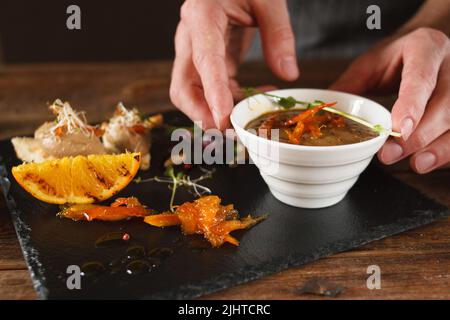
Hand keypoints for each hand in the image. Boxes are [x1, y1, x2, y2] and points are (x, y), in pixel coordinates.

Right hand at [170, 0, 298, 129]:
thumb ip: (279, 34)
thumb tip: (287, 75)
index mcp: (202, 15)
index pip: (204, 59)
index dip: (212, 92)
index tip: (224, 118)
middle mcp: (190, 37)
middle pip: (183, 87)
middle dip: (203, 115)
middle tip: (232, 132)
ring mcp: (194, 51)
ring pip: (192, 94)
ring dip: (217, 114)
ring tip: (250, 120)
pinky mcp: (206, 60)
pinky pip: (211, 89)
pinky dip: (230, 102)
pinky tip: (255, 99)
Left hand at [331, 28, 449, 173]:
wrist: (427, 49)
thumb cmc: (397, 57)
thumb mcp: (371, 63)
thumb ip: (350, 84)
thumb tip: (325, 110)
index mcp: (425, 48)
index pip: (421, 77)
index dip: (412, 105)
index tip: (399, 130)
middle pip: (445, 104)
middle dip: (420, 134)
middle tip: (391, 154)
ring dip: (439, 147)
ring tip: (417, 165)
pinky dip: (446, 151)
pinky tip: (429, 161)